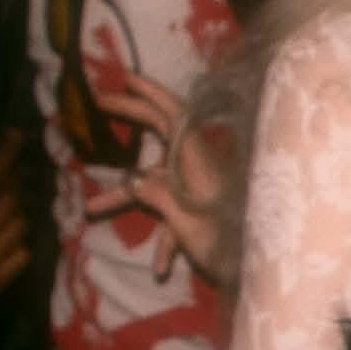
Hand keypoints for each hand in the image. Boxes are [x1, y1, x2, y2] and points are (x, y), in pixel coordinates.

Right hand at [0, 134, 29, 343]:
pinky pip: (20, 257)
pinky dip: (16, 239)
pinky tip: (0, 235)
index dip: (4, 156)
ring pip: (18, 228)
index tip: (15, 136)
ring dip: (15, 210)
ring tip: (0, 205)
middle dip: (11, 181)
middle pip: (8, 204)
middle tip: (3, 174)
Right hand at [87, 77, 239, 284]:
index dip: (151, 93)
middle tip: (100, 102)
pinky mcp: (198, 210)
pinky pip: (173, 216)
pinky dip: (164, 241)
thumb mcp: (189, 224)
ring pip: (156, 182)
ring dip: (124, 196)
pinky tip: (160, 269)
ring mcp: (197, 189)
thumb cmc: (230, 247)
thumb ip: (159, 198)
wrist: (260, 270)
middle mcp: (198, 168)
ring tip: (90, 208)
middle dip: (133, 116)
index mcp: (199, 162)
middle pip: (162, 133)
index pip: (173, 115)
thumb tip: (130, 179)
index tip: (126, 78)